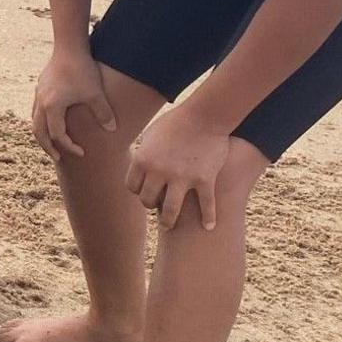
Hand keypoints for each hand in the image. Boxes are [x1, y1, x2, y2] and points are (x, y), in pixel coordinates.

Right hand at [29, 47, 115, 162]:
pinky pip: (36, 110)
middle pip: (39, 132)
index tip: (81, 152)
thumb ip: (103, 113)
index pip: (57, 135)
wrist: (69, 47)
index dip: (69, 146)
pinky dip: (42, 121)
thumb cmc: (82, 70)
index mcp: (52, 107)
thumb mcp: (95, 94)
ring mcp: (38, 94)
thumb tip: (113, 130)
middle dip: (48, 147)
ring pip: (35, 121)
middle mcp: (41, 103)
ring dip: (43, 134)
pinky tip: (52, 121)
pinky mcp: (40, 87)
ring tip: (52, 142)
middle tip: (58, 157)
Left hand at [125, 104, 230, 229]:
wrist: (204, 115)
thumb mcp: (151, 134)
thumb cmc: (176, 121)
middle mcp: (159, 172)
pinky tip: (209, 227)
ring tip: (169, 226)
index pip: (132, 187)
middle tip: (156, 208)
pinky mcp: (204, 179)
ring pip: (170, 211)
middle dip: (151, 205)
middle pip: (148, 200)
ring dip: (168, 221)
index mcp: (143, 160)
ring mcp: (182, 178)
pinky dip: (208, 218)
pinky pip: (206, 205)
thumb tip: (136, 160)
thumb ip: (143, 151)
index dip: (138, 191)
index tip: (145, 191)